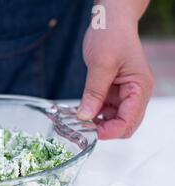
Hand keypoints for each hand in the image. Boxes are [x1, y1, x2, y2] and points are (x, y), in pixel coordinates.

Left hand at [78, 15, 152, 138]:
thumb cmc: (112, 35)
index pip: (130, 120)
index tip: (91, 133)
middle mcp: (134, 93)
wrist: (109, 21)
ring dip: (97, 123)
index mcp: (139, 87)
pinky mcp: (111, 91)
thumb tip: (85, 116)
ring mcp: (123, 93)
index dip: (111, 131)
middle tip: (82, 128)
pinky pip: (103, 110)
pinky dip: (92, 113)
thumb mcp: (101, 64)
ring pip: (112, 119)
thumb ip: (94, 92)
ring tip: (77, 120)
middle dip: (105, 129)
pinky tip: (80, 111)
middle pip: (124, 124)